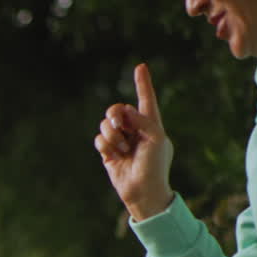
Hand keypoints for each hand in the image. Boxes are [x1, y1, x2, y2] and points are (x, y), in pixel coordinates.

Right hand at [95, 63, 175, 220]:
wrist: (142, 190)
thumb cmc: (155, 165)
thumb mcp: (156, 137)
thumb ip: (142, 120)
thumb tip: (124, 113)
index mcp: (151, 124)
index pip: (146, 100)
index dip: (143, 83)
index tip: (140, 67)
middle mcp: (135, 130)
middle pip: (117, 110)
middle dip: (115, 115)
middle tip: (118, 122)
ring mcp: (121, 141)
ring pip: (106, 125)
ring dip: (112, 135)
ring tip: (123, 149)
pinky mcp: (108, 152)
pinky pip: (99, 139)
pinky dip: (105, 145)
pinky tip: (115, 156)